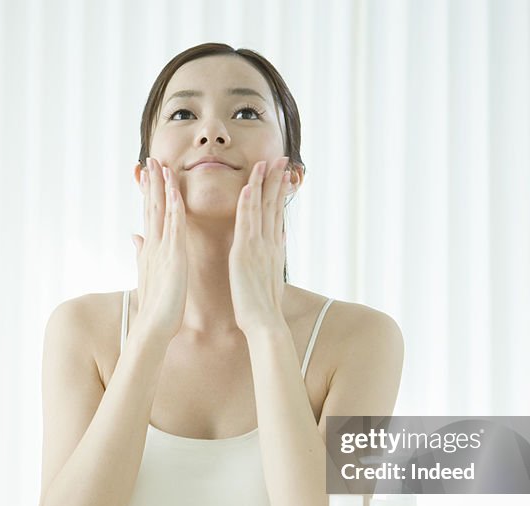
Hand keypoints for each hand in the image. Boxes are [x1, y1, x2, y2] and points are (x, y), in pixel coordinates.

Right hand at [131, 158, 187, 343]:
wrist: (154, 327)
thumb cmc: (156, 306)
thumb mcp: (148, 274)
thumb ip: (141, 252)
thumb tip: (134, 235)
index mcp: (151, 249)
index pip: (149, 214)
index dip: (148, 192)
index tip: (147, 172)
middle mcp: (153, 245)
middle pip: (151, 207)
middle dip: (151, 182)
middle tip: (150, 158)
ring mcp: (161, 249)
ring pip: (161, 211)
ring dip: (160, 187)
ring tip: (159, 164)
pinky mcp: (173, 257)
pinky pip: (174, 227)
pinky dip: (174, 208)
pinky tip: (175, 191)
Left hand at [229, 157, 291, 334]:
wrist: (265, 323)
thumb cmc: (264, 308)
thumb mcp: (270, 278)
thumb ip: (272, 257)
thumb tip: (278, 242)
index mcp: (273, 249)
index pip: (277, 214)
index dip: (280, 193)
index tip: (284, 175)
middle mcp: (270, 243)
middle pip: (275, 205)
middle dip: (278, 181)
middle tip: (283, 159)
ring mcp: (258, 246)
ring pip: (262, 207)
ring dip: (264, 183)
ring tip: (267, 162)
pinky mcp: (245, 252)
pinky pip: (246, 221)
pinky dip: (248, 202)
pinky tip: (248, 186)